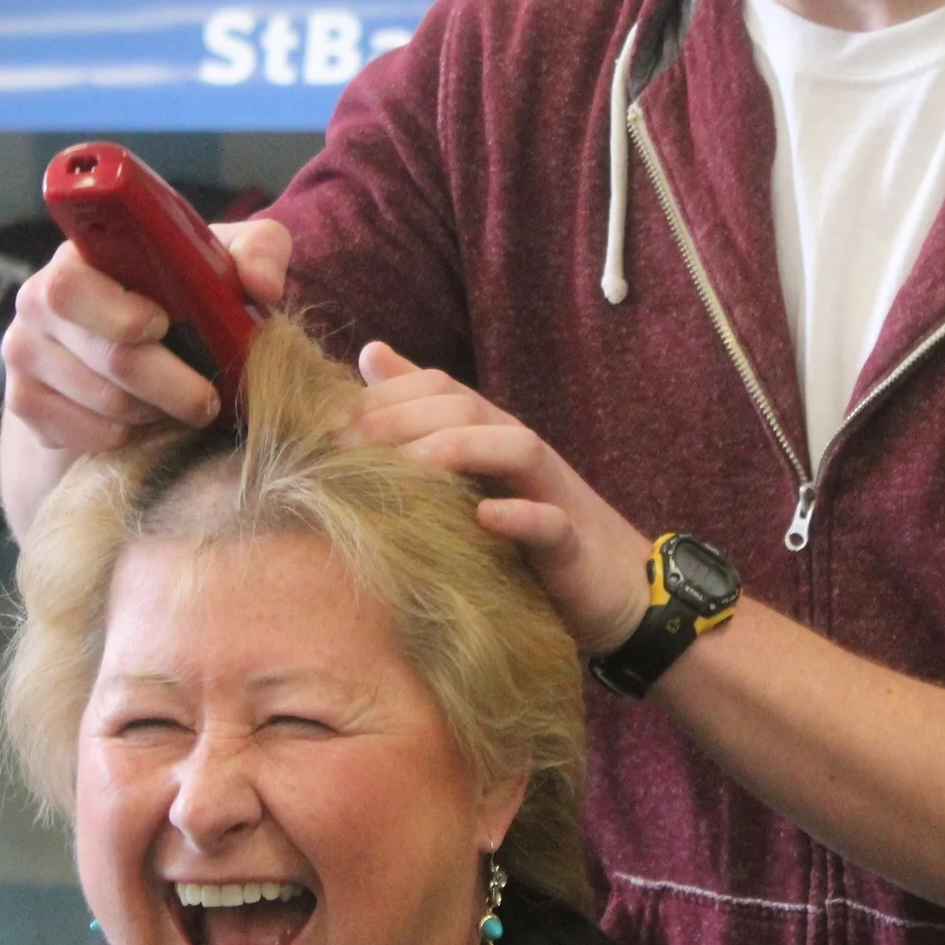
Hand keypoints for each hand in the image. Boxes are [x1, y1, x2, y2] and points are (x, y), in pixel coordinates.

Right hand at [1, 219, 291, 452]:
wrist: (136, 353)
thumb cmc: (186, 294)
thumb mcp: (226, 263)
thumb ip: (258, 252)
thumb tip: (262, 286)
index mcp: (80, 258)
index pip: (72, 287)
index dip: (119, 315)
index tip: (164, 326)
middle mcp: (38, 302)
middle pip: (100, 356)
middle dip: (166, 384)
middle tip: (207, 400)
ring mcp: (24, 355)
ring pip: (98, 402)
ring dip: (152, 412)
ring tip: (181, 406)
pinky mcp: (25, 404)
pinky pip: (81, 435)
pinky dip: (123, 436)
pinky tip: (145, 423)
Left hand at [351, 342, 649, 655]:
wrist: (618, 590)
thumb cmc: (529, 534)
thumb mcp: (470, 476)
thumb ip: (422, 417)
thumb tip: (369, 354)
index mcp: (490, 432)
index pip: (437, 386)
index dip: (382, 396)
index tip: (326, 426)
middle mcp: (520, 451)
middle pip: (465, 406)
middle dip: (400, 418)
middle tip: (343, 448)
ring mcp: (551, 492)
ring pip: (512, 446)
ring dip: (454, 450)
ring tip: (401, 472)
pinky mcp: (572, 544)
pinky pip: (549, 521)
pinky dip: (517, 516)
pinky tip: (481, 518)